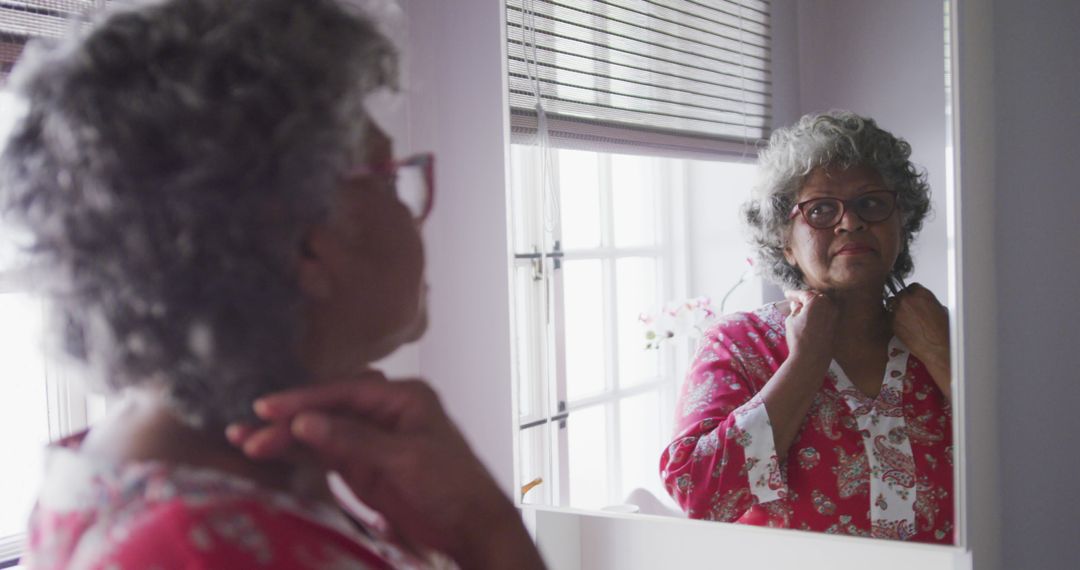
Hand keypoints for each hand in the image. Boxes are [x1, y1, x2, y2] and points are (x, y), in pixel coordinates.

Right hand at [227, 376, 543, 569]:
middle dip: (288, 418)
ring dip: (286, 436)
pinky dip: (299, 454)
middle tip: (249, 430)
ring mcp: (371, 439)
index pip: (345, 391)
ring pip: (321, 431)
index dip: (305, 399)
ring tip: (245, 442)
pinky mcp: (362, 466)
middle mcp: (384, 411)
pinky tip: (270, 453)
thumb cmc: (453, 485)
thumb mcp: (406, 459)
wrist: (471, 527)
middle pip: (328, 408)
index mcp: (403, 397)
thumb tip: (305, 422)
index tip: (268, 408)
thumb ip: (355, 439)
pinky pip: (325, 454)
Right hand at [783, 289, 838, 365]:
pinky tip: (812, 318)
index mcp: (816, 300)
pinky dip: (820, 313)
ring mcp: (834, 315)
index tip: (787, 294)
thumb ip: (795, 309)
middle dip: (806, 298)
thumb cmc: (799, 338)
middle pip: (815, 297)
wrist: (811, 357)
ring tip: (803, 309)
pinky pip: (827, 314)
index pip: (803, 294)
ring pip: (823, 305)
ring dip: (814, 305)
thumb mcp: (791, 320)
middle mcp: (828, 305)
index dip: (793, 294)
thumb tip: (798, 305)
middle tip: (795, 301)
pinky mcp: (836, 325)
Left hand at [889, 283, 950, 399]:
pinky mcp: (892, 322)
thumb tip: (923, 303)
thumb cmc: (943, 330)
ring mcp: (898, 310)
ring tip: (904, 318)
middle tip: (908, 310)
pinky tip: (902, 325)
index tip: (913, 299)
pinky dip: (893, 319)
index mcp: (922, 293)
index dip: (912, 294)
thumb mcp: (939, 309)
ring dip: (896, 309)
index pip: (912, 286)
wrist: (937, 346)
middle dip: (903, 301)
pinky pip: (889, 317)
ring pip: (891, 304)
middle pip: (900, 294)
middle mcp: (908, 299)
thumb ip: (927, 302)